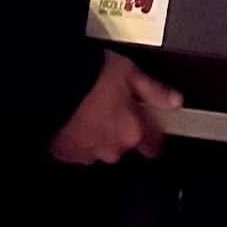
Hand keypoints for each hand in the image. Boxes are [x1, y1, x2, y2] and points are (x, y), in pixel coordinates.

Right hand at [48, 50, 181, 164]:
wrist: (51, 85)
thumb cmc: (91, 77)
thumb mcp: (130, 73)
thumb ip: (154, 90)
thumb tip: (175, 100)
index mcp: (132, 131)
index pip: (153, 145)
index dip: (155, 136)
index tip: (154, 129)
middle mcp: (112, 148)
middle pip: (125, 144)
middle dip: (122, 128)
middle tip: (114, 104)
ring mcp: (87, 154)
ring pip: (101, 146)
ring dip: (99, 132)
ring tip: (91, 107)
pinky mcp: (65, 154)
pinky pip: (78, 147)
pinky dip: (79, 135)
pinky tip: (75, 116)